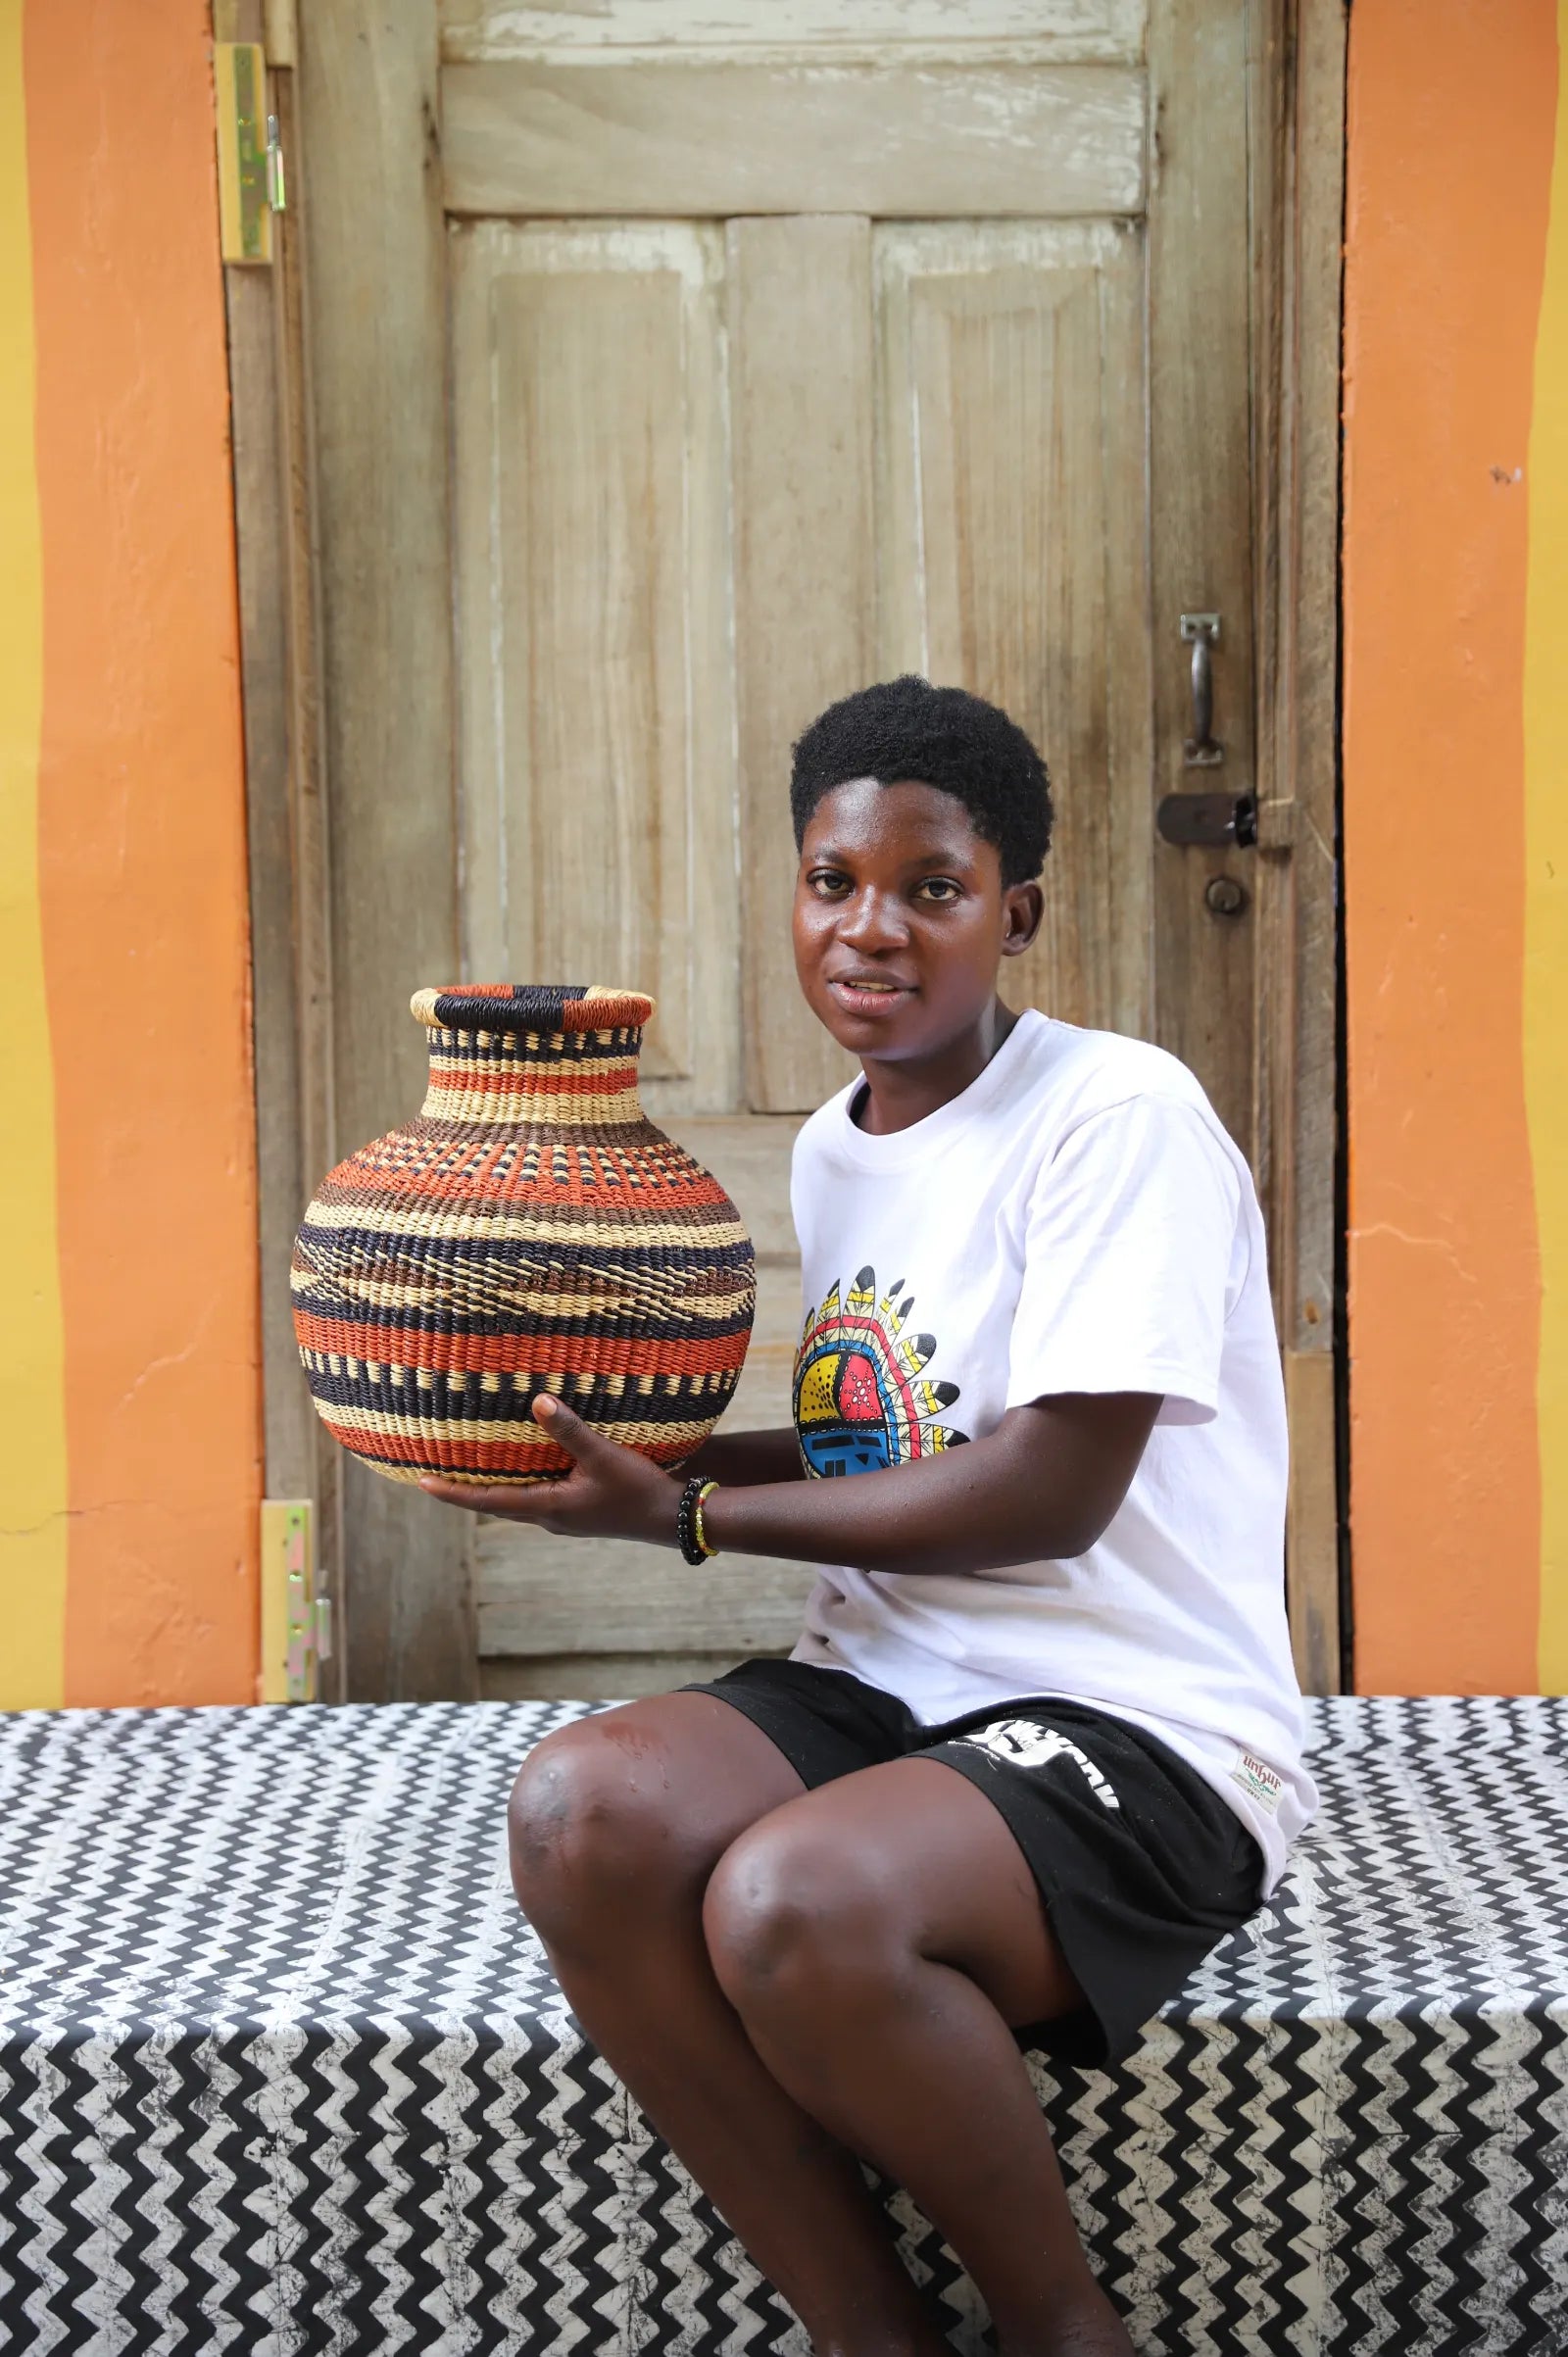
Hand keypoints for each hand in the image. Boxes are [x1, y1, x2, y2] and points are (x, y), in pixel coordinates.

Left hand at [418, 1395, 680, 1545]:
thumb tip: (535, 1401)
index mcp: (548, 1507)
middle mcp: (550, 1517)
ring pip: (517, 1503)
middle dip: (467, 1492)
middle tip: (437, 1476)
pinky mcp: (579, 1513)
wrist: (674, 1518)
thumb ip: (569, 1429)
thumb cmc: (639, 1488)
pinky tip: (526, 1467)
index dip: (453, 1493)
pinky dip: (520, 1485)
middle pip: (496, 1505)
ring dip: (493, 1489)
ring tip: (472, 1469)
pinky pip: (537, 1499)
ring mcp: (565, 1518)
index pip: (488, 1501)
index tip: (421, 1483)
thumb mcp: (603, 1455)